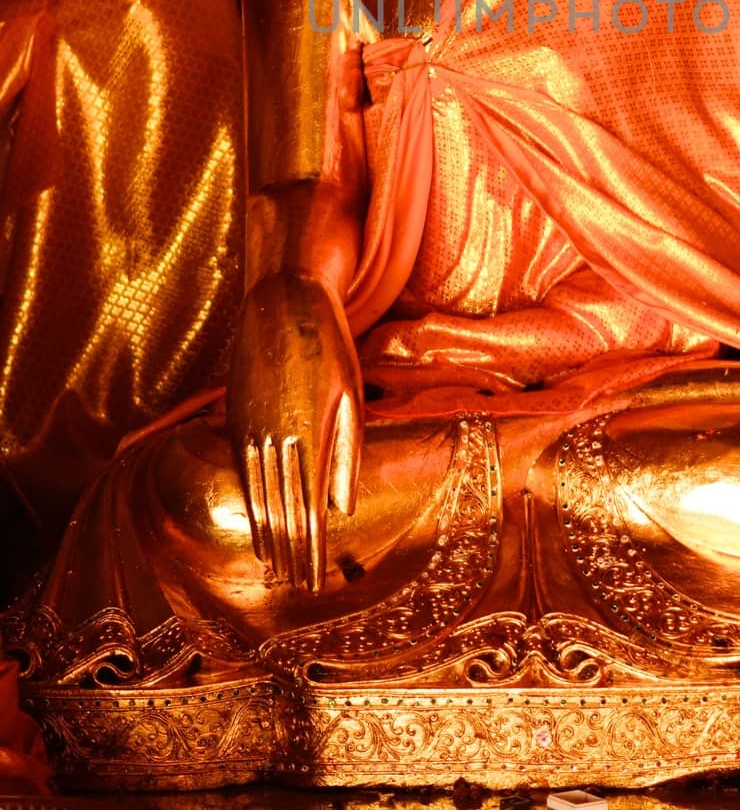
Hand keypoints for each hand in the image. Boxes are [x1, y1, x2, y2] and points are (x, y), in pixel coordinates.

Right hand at [228, 268, 362, 590]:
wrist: (282, 303)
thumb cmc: (329, 347)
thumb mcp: (350, 394)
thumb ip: (346, 451)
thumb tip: (342, 508)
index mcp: (310, 435)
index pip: (310, 509)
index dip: (311, 549)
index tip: (315, 581)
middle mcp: (276, 439)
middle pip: (282, 510)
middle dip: (290, 553)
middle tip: (297, 588)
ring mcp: (250, 429)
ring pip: (258, 495)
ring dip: (268, 536)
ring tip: (274, 567)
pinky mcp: (236, 419)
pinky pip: (241, 473)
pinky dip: (248, 504)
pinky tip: (254, 522)